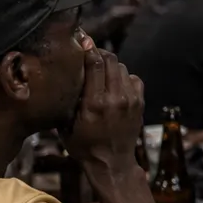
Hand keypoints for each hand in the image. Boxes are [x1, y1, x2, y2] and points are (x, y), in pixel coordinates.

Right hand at [62, 49, 144, 175]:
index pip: (95, 63)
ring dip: (111, 66)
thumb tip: (62, 74)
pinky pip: (134, 78)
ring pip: (123, 68)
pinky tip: (115, 85)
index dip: (88, 47)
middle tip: (90, 54)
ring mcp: (131, 101)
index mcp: (94, 103)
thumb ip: (67, 99)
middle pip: (111, 60)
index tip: (82, 39)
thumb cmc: (83, 145)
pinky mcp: (140, 104)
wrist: (111, 163)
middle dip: (99, 53)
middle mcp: (115, 99)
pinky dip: (124, 78)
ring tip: (100, 72)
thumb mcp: (66, 124)